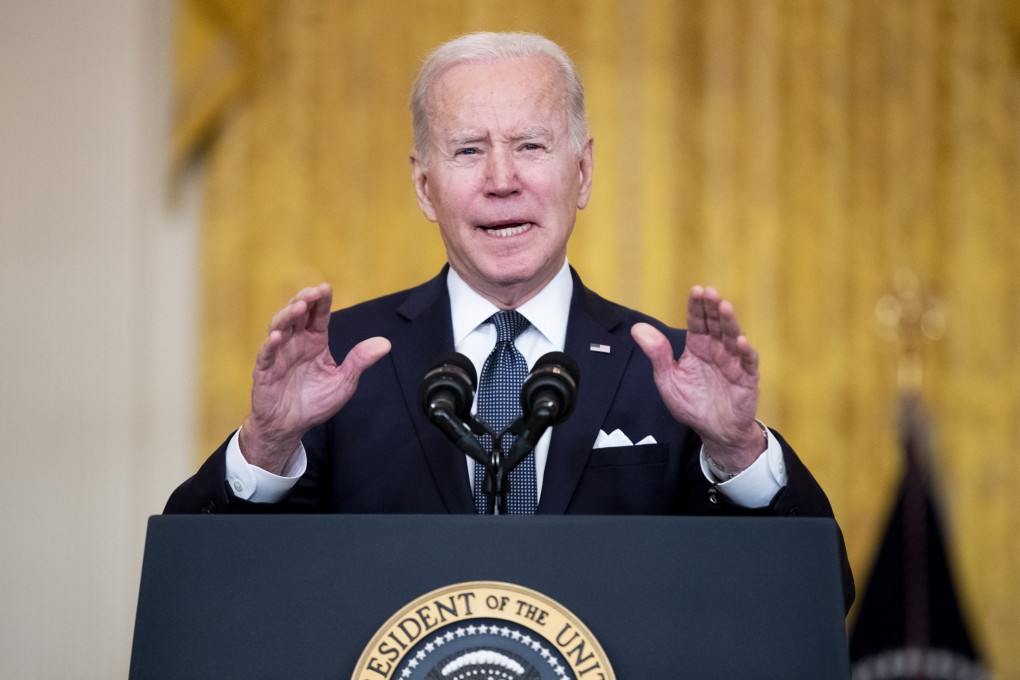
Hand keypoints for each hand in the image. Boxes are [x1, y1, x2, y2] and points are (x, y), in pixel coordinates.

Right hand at [239, 284, 390, 473]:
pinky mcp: (265, 370)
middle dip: (304, 300)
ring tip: (299, 307)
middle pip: (297, 314)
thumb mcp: (344, 381)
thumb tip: (386, 343)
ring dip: (287, 315)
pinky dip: (270, 344)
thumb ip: (360, 361)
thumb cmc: (315, 402)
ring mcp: (279, 354)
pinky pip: (265, 354)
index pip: (318, 316)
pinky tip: (277, 337)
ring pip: (279, 327)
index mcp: (315, 341)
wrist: (291, 427)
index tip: (326, 288)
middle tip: (313, 292)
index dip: (321, 301)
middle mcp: (296, 342)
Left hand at [631, 286, 763, 472]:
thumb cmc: (692, 403)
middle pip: (716, 324)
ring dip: (730, 322)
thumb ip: (657, 354)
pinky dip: (745, 351)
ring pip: (732, 337)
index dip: (697, 306)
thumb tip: (637, 328)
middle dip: (713, 307)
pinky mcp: (746, 378)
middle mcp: (716, 350)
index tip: (696, 290)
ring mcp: (733, 362)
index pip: (697, 321)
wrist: (714, 430)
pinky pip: (748, 362)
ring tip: (725, 307)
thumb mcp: (668, 379)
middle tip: (710, 292)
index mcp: (697, 347)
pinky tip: (740, 341)